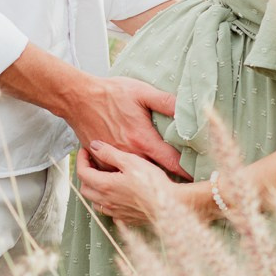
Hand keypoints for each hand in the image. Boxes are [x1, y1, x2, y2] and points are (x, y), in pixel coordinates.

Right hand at [70, 76, 189, 179]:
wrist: (78, 98)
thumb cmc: (111, 93)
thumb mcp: (142, 92)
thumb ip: (165, 102)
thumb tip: (186, 108)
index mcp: (143, 139)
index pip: (171, 162)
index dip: (186, 171)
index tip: (197, 177)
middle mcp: (130, 154)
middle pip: (155, 174)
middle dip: (169, 178)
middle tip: (183, 182)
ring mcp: (114, 160)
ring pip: (135, 178)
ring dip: (147, 181)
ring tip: (161, 184)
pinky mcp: (101, 161)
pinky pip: (117, 176)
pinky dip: (126, 178)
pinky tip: (134, 177)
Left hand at [77, 144, 172, 225]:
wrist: (169, 205)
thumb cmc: (151, 181)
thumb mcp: (131, 161)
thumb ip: (110, 153)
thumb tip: (94, 146)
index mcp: (105, 185)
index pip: (82, 173)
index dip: (81, 160)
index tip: (85, 151)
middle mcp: (106, 201)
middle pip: (85, 188)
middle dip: (85, 174)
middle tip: (93, 162)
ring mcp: (115, 212)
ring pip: (94, 201)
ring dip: (94, 188)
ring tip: (103, 177)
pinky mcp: (124, 218)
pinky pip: (108, 210)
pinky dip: (106, 200)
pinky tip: (116, 193)